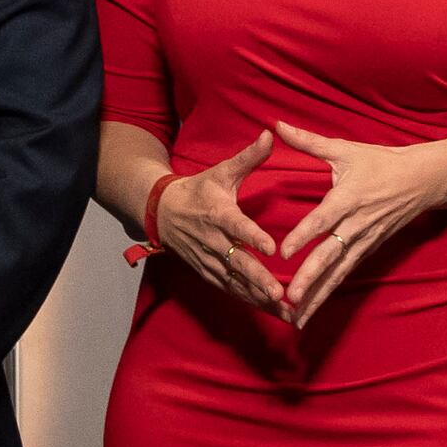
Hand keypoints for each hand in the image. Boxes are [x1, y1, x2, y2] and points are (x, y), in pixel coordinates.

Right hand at [148, 128, 286, 314]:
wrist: (162, 212)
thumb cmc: (199, 190)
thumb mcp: (221, 171)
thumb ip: (249, 157)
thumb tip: (272, 133)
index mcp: (218, 214)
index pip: (237, 227)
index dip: (253, 237)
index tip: (271, 248)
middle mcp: (213, 241)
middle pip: (237, 263)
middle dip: (258, 280)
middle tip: (278, 293)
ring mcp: (210, 260)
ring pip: (236, 283)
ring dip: (259, 298)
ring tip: (285, 311)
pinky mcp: (209, 273)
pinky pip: (231, 290)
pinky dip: (251, 302)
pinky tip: (274, 312)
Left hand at [274, 124, 446, 322]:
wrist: (424, 180)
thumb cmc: (381, 162)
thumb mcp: (345, 149)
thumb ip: (307, 141)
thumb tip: (275, 125)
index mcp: (348, 198)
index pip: (323, 220)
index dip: (304, 236)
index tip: (283, 253)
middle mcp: (356, 224)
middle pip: (330, 256)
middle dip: (309, 279)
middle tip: (289, 298)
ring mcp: (365, 240)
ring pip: (338, 272)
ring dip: (318, 295)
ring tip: (298, 316)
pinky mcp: (369, 249)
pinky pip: (346, 273)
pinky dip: (329, 291)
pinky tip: (313, 308)